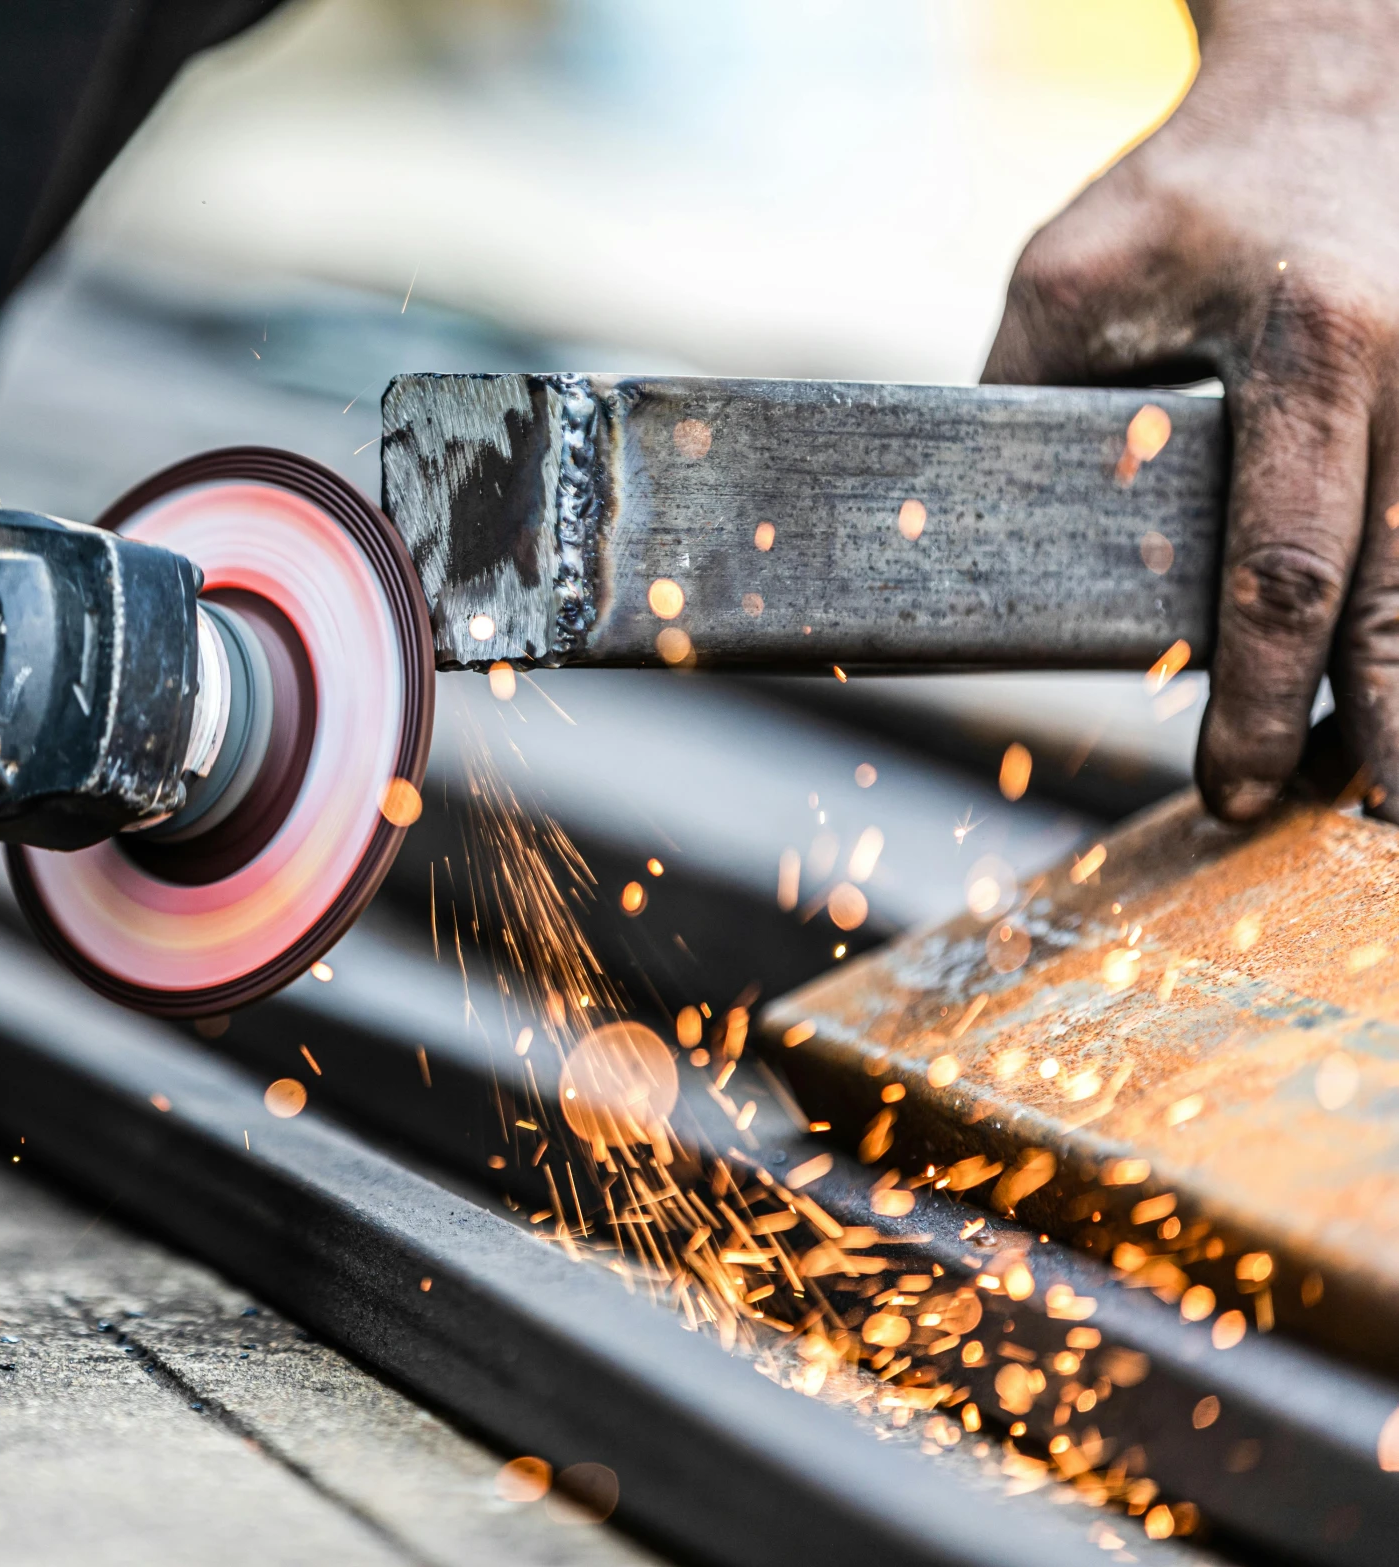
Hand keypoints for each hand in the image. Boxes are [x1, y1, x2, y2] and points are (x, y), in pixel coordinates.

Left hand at [984, 0, 1398, 821]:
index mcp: (1312, 351)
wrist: (1347, 72)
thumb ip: (1030, 405)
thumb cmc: (1191, 185)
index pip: (1284, 562)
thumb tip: (972, 535)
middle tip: (1355, 832)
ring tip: (1389, 790)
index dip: (1260, 690)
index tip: (1232, 781)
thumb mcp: (1071, 279)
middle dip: (1381, 727)